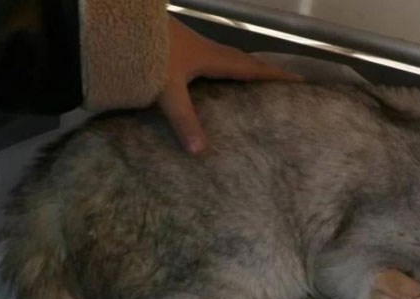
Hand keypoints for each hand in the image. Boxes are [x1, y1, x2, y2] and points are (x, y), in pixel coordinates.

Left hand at [158, 18, 299, 153]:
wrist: (120, 23)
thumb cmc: (149, 53)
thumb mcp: (167, 90)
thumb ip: (184, 120)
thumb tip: (200, 153)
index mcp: (212, 58)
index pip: (251, 68)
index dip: (274, 75)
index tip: (298, 80)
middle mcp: (207, 50)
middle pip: (244, 60)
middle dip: (264, 70)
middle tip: (284, 81)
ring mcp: (193, 45)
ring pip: (227, 57)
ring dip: (245, 67)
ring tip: (256, 80)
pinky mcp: (179, 45)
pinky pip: (212, 57)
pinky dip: (224, 66)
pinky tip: (214, 74)